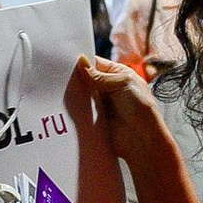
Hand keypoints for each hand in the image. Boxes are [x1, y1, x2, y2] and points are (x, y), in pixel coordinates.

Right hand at [66, 54, 180, 173]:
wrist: (142, 140)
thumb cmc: (142, 109)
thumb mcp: (122, 83)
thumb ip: (99, 76)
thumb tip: (81, 63)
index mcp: (117, 74)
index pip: (95, 64)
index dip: (82, 62)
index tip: (66, 62)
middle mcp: (107, 87)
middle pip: (85, 79)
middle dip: (75, 79)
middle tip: (60, 77)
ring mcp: (99, 103)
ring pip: (80, 95)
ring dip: (73, 94)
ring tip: (60, 90)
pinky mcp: (93, 117)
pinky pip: (79, 110)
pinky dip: (73, 108)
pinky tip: (65, 106)